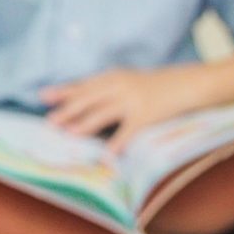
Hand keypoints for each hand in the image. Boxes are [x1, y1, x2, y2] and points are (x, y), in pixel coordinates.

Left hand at [41, 68, 204, 152]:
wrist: (190, 84)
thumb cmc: (161, 85)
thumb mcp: (133, 81)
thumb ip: (112, 90)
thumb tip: (89, 104)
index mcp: (115, 77)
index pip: (84, 85)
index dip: (63, 91)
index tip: (43, 96)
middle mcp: (120, 86)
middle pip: (88, 99)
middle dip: (67, 110)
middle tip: (49, 122)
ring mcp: (133, 100)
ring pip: (102, 113)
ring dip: (83, 125)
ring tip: (68, 135)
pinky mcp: (147, 114)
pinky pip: (127, 132)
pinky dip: (116, 144)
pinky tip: (106, 157)